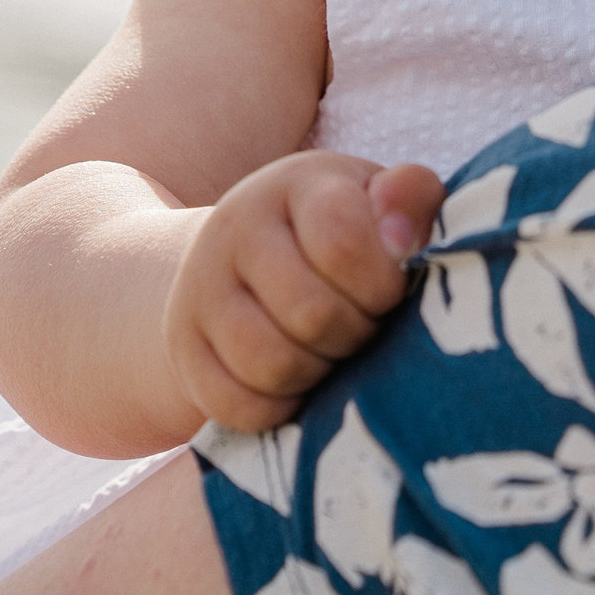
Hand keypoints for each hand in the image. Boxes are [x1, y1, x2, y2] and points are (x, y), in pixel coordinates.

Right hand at [164, 151, 445, 431]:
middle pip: (312, 313)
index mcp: (296, 184)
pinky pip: (238, 406)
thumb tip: (402, 239)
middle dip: (356, 334)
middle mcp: (237, 226)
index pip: (342, 241)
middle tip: (363, 326)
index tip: (390, 291)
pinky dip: (279, 410)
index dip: (381, 284)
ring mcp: (201, 287)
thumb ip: (411, 199)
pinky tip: (296, 383)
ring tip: (332, 353)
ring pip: (271, 364)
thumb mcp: (378, 203)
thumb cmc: (339, 233)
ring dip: (318, 374)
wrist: (242, 258)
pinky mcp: (182, 347)